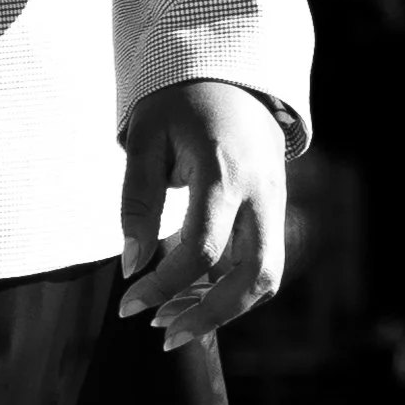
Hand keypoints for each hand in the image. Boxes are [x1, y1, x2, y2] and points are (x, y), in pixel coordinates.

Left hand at [116, 79, 286, 351]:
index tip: (128, 305)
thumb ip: (138, 200)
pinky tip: (194, 295)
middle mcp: (260, 192)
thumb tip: (132, 264)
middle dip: (209, 316)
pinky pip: (265, 261)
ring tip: (175, 322)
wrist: (230, 69)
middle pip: (253, 277)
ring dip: (225, 310)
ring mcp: (276, 201)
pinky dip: (233, 287)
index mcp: (223, 170)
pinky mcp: (277, 208)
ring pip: (268, 277)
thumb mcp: (146, 137)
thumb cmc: (179, 100)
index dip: (163, 285)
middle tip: (162, 334)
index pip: (201, 249)